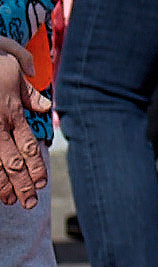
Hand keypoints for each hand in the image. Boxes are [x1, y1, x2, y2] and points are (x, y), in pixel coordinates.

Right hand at [0, 40, 50, 209]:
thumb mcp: (12, 63)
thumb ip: (28, 88)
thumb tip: (45, 105)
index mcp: (11, 110)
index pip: (28, 144)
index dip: (36, 166)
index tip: (41, 183)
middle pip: (13, 159)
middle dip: (23, 183)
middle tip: (31, 203)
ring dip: (3, 184)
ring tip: (12, 201)